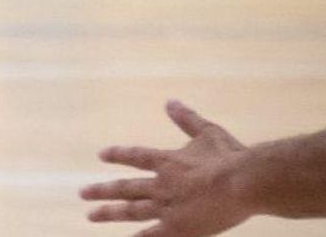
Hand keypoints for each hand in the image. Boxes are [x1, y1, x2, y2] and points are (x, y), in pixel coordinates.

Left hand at [81, 101, 253, 235]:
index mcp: (167, 161)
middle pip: (125, 187)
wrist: (244, 182)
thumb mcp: (207, 132)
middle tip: (82, 193)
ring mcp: (167, 206)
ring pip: (132, 210)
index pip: (135, 156)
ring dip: (110, 212)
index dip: (118, 155)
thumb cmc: (231, 156)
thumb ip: (187, 119)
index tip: (101, 155)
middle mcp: (160, 184)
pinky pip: (153, 234)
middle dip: (102, 190)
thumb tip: (170, 101)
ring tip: (91, 215)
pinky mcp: (179, 227)